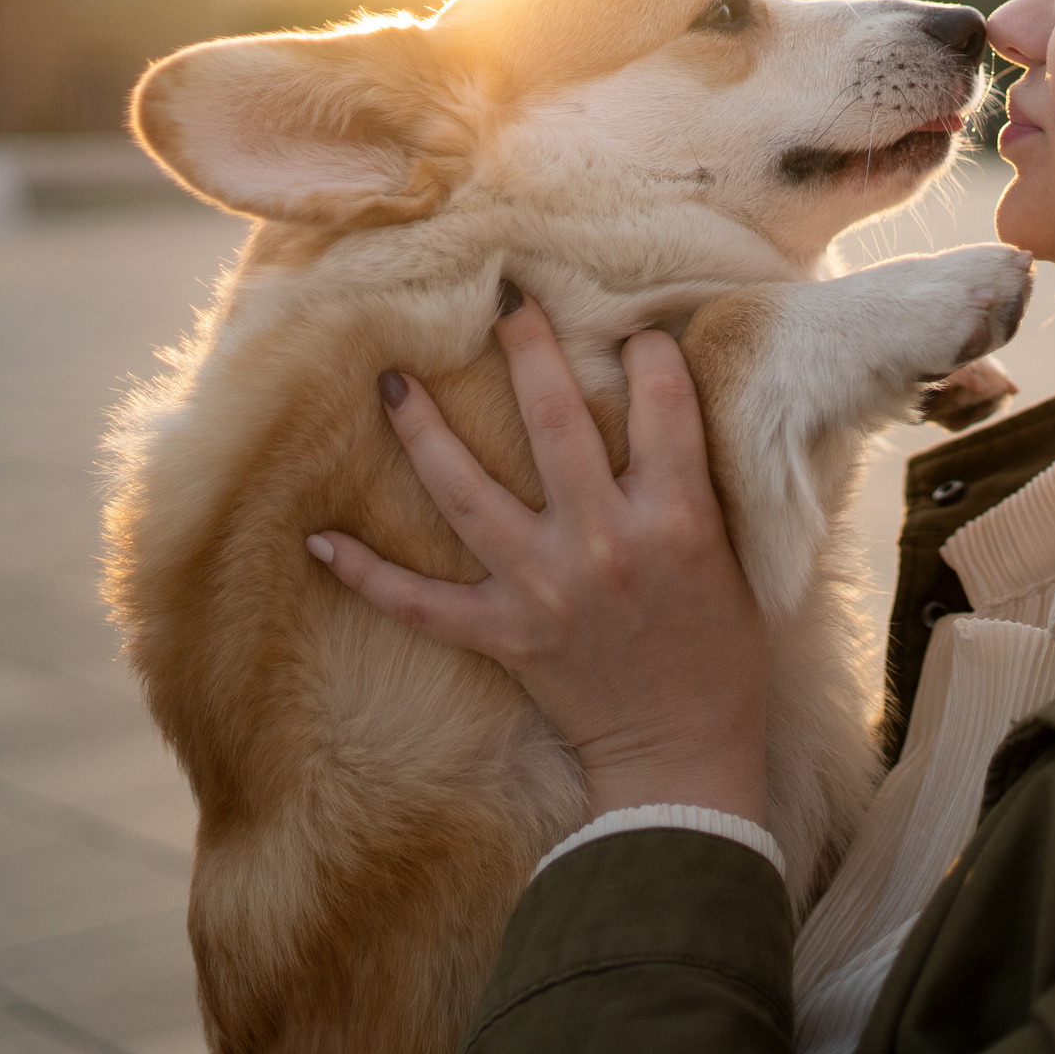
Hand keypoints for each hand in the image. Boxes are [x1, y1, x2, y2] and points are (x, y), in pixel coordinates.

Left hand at [306, 286, 769, 826]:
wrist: (683, 756)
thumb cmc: (722, 652)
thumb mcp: (735, 555)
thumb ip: (704, 482)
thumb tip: (677, 403)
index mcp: (676, 518)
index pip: (661, 404)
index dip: (647, 354)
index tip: (631, 330)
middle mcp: (605, 543)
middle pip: (556, 423)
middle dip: (527, 349)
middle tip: (502, 297)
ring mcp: (544, 588)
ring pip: (468, 493)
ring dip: (426, 433)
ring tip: (393, 381)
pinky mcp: (502, 634)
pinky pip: (417, 602)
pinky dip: (365, 574)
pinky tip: (319, 539)